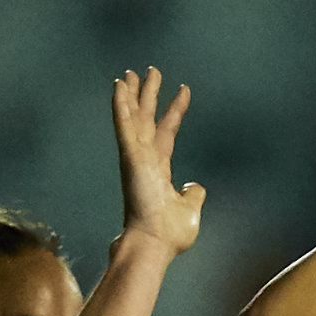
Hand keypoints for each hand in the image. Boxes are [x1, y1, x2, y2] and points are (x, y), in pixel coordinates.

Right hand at [110, 68, 204, 254]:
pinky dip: (121, 105)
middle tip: (150, 71)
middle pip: (147, 119)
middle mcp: (144, 159)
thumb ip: (193, 195)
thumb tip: (197, 186)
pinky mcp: (130, 157)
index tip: (184, 90)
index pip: (167, 132)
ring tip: (132, 72)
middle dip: (149, 95)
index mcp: (158, 169)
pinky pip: (124, 125)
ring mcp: (135, 157)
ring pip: (133, 117)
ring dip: (133, 93)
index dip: (175, 111)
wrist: (155, 245)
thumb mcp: (190, 210)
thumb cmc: (170, 235)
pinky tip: (119, 85)